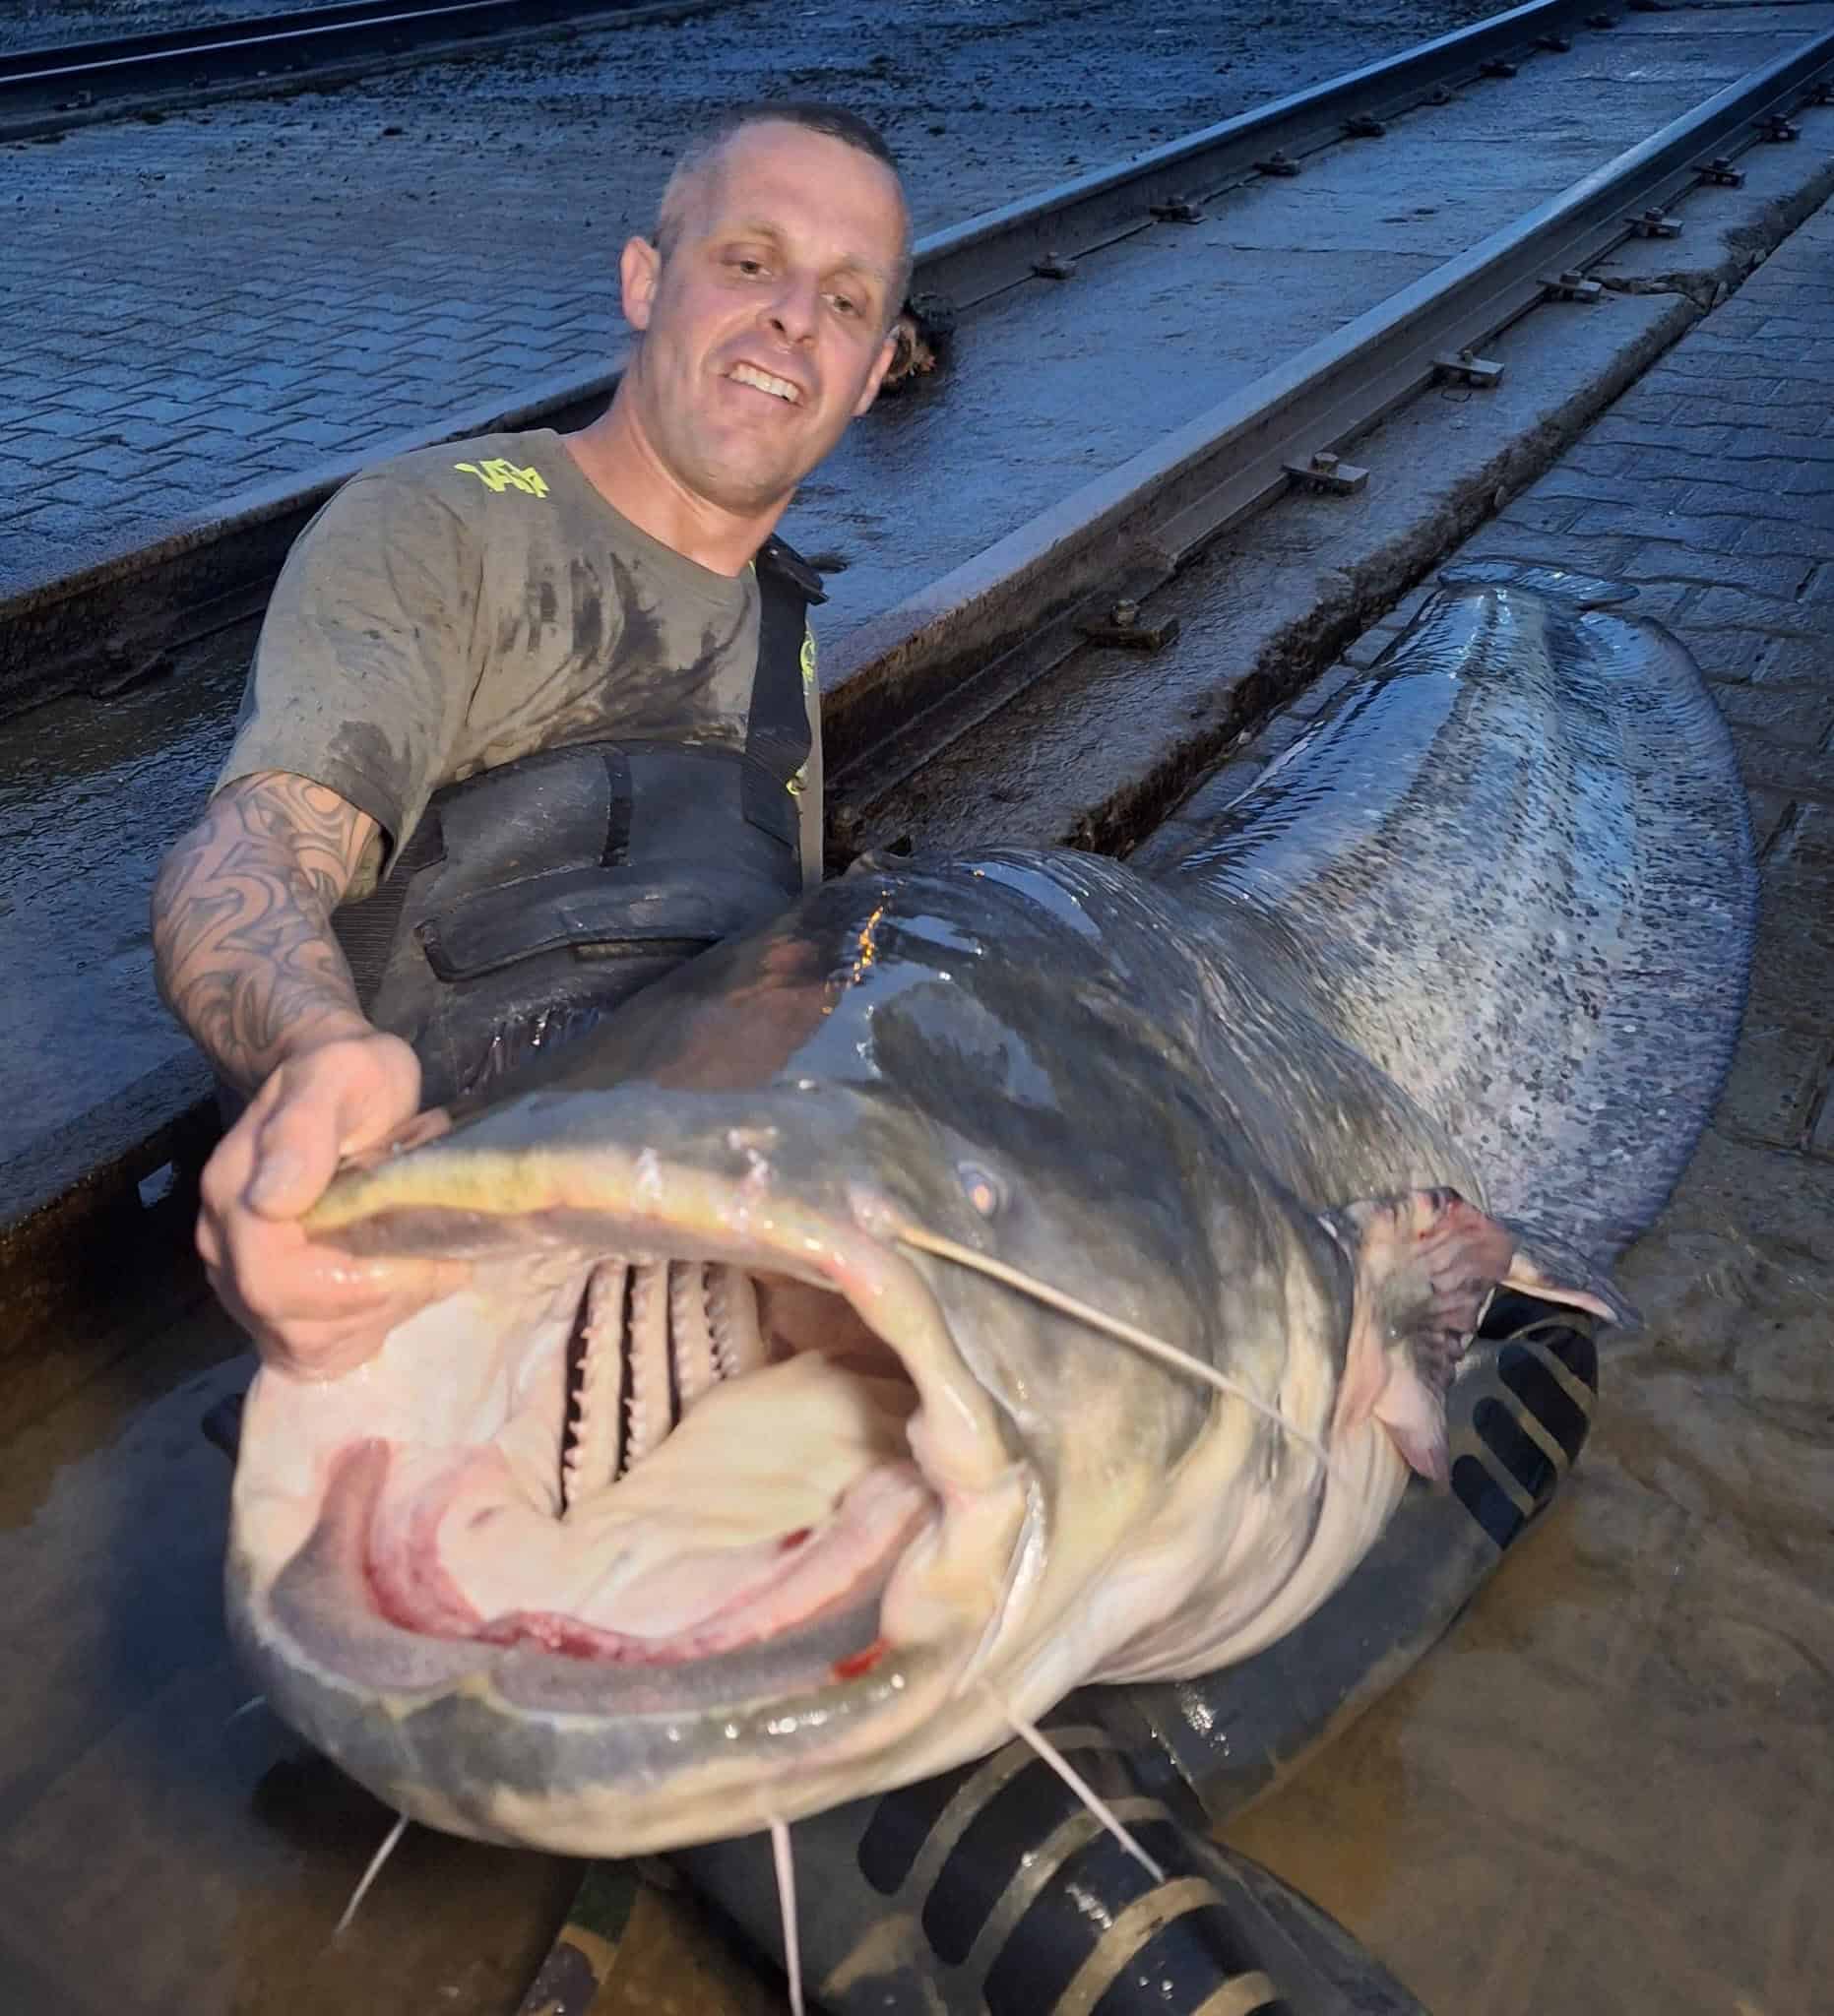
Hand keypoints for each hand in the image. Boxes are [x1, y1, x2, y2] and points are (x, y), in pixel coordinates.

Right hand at [197, 1030, 467, 1378]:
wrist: (334, 1083)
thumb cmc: (349, 1075)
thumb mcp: (343, 1073)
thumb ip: (306, 1129)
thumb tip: (273, 1200)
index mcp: (234, 1192)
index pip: (275, 1279)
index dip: (354, 1285)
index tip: (422, 1258)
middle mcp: (224, 1245)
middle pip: (294, 1325)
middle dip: (380, 1304)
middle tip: (439, 1262)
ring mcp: (240, 1278)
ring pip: (308, 1344)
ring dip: (380, 1317)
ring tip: (422, 1264)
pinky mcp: (269, 1301)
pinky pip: (313, 1347)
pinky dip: (366, 1328)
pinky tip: (398, 1284)